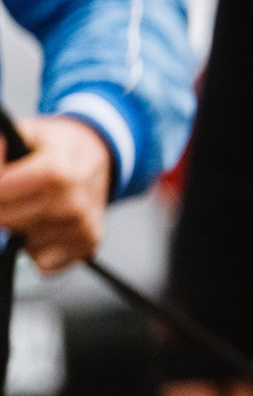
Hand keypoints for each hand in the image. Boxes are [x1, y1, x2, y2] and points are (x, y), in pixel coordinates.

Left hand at [0, 114, 112, 271]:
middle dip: (3, 209)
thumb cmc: (59, 147)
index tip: (2, 183)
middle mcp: (73, 205)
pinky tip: (46, 225)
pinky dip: (38, 248)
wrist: (99, 156)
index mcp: (58, 173)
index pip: (0, 194)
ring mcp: (81, 228)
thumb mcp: (30, 133)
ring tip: (34, 205)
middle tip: (13, 194)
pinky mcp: (88, 245)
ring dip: (20, 228)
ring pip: (21, 243)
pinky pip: (42, 262)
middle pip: (6, 221)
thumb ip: (5, 143)